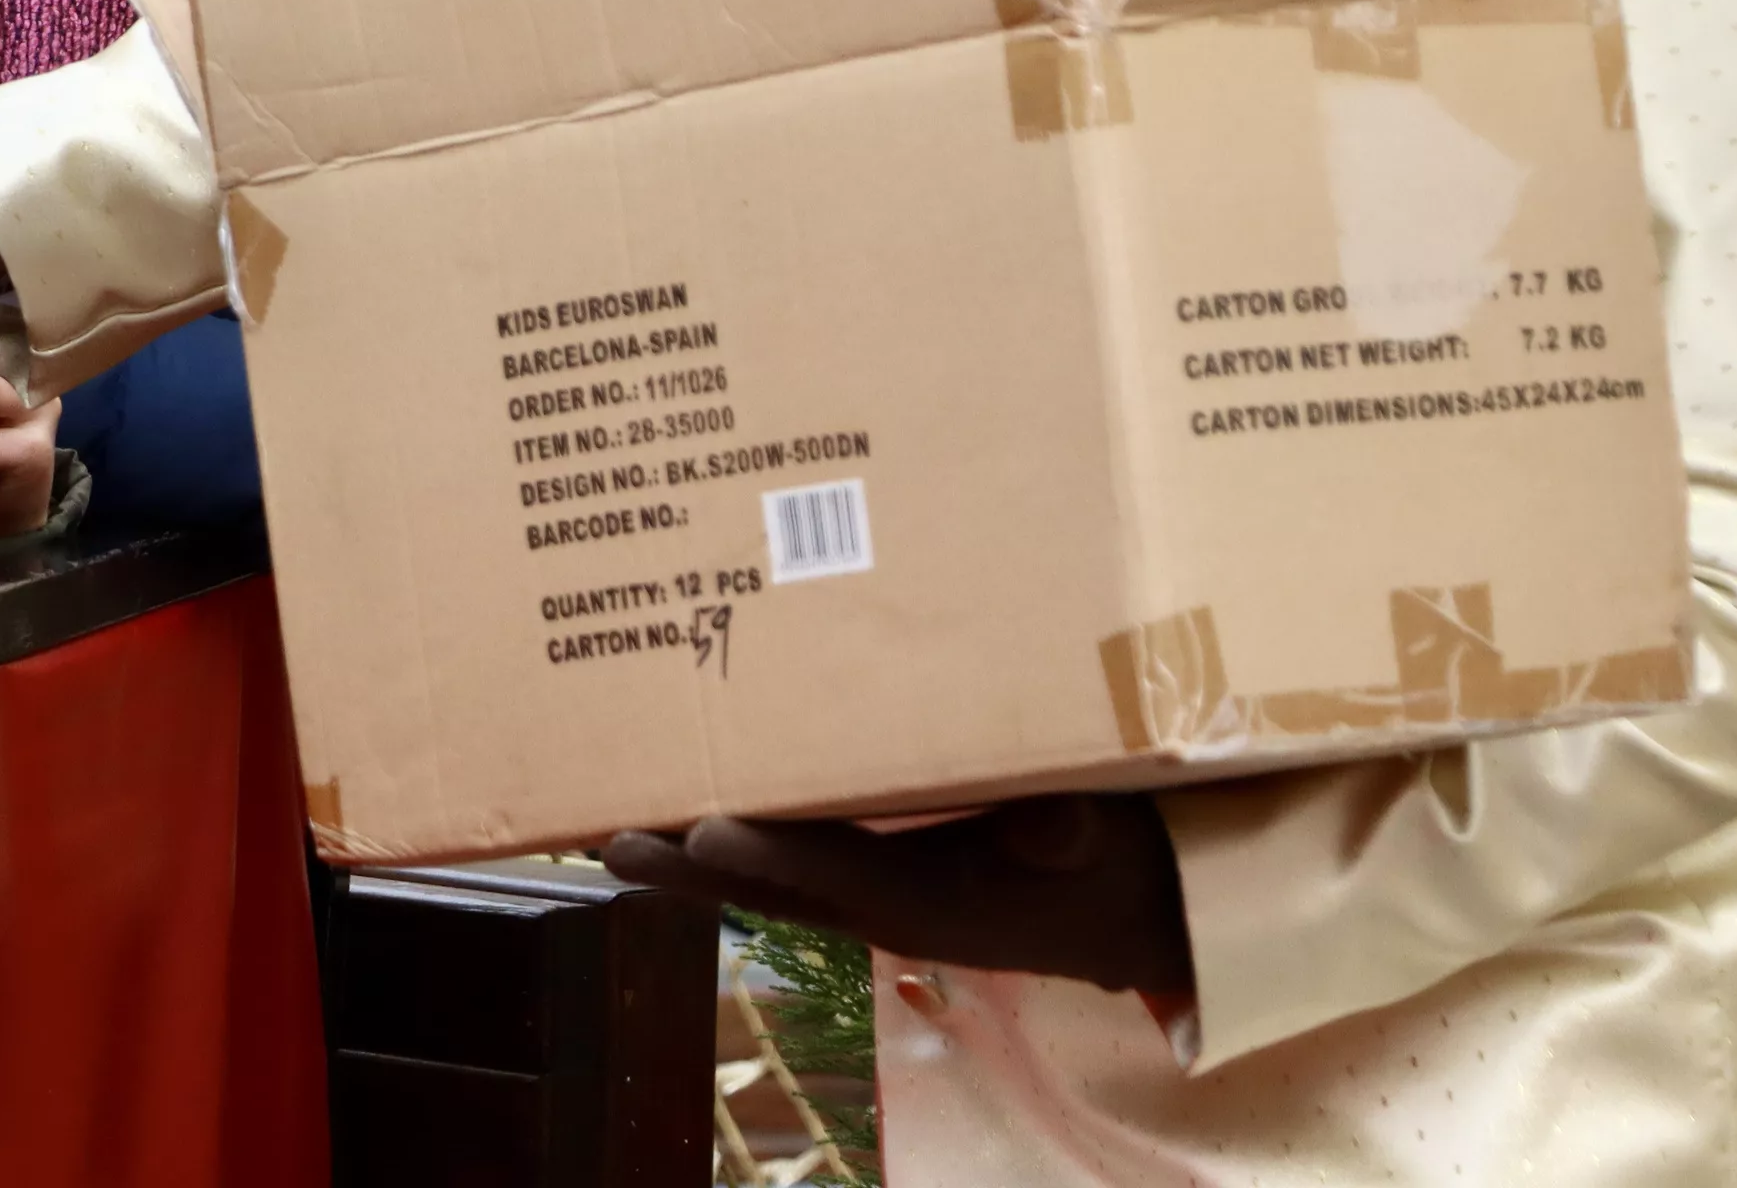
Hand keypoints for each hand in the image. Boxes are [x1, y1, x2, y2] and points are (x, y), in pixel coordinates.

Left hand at [600, 800, 1188, 994]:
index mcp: (930, 900)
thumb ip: (1071, 831)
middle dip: (685, 860)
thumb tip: (1053, 823)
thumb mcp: (1104, 844)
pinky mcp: (873, 886)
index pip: (833, 873)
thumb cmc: (1109, 868)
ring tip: (611, 827)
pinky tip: (685, 816)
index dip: (766, 850)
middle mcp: (881, 909)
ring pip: (761, 880)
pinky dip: (730, 845)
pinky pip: (783, 869)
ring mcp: (870, 901)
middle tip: (606, 835)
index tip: (699, 825)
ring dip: (689, 855)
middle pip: (765, 885)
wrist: (1130, 921)